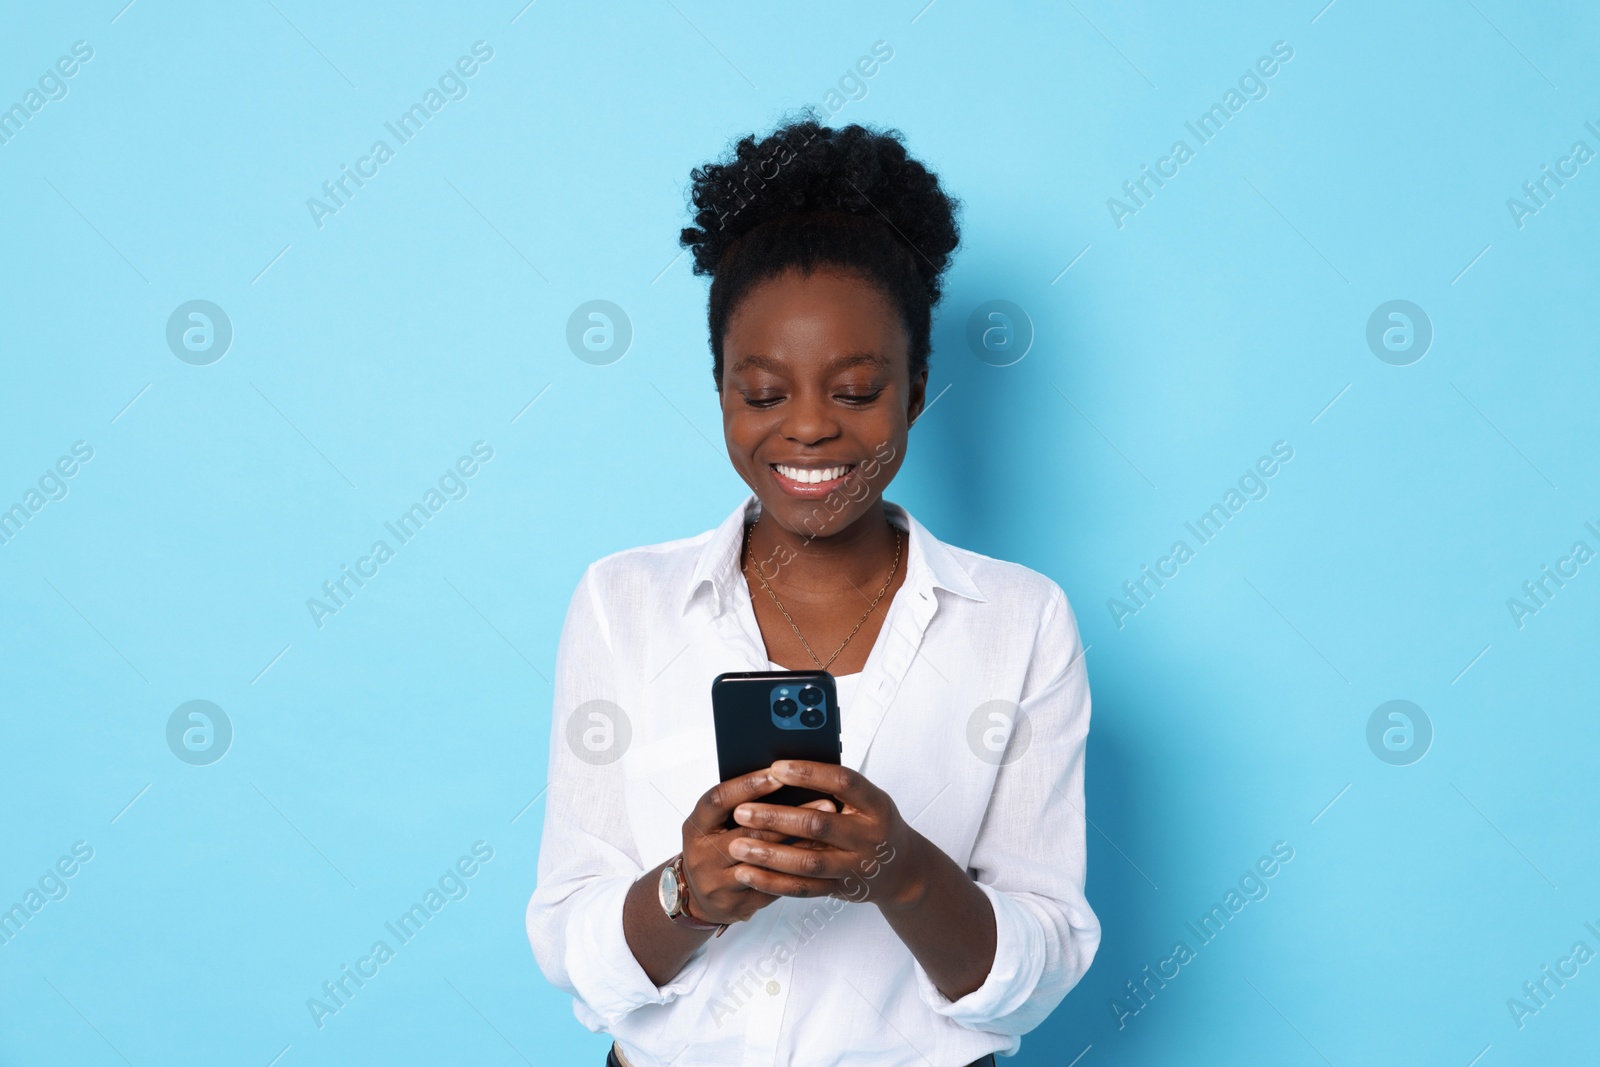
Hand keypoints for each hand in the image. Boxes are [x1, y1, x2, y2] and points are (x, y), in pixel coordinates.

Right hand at [680, 767, 839, 925]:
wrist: (697, 897)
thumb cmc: (713, 848)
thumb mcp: (714, 823)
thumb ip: (738, 804)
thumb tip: (783, 776)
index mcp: (696, 827)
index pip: (720, 800)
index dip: (748, 785)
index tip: (779, 773)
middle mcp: (702, 856)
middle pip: (748, 833)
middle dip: (790, 816)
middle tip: (825, 802)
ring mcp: (718, 884)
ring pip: (765, 864)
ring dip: (801, 844)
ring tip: (829, 829)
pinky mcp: (736, 905)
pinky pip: (773, 888)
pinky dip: (798, 871)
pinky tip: (821, 858)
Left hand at [726, 760, 922, 908]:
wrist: (902, 870)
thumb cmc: (873, 823)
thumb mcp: (866, 801)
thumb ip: (834, 789)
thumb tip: (781, 771)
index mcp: (876, 804)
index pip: (843, 782)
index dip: (809, 774)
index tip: (775, 767)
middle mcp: (870, 836)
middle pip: (819, 825)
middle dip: (777, 818)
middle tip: (742, 811)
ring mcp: (857, 867)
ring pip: (809, 861)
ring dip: (769, 854)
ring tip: (738, 845)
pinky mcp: (842, 889)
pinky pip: (804, 888)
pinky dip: (773, 882)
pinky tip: (748, 873)